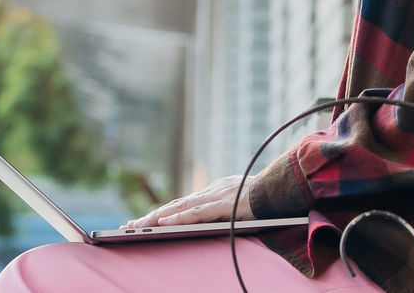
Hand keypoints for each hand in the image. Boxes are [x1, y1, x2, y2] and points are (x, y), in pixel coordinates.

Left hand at [122, 174, 254, 227]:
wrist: (283, 188)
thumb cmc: (267, 198)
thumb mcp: (243, 202)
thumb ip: (229, 207)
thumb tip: (219, 218)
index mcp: (215, 191)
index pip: (184, 202)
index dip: (165, 212)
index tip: (147, 220)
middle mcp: (211, 191)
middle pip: (176, 204)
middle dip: (153, 215)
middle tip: (130, 224)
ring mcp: (216, 196)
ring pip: (181, 208)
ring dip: (158, 217)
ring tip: (139, 225)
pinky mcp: (223, 205)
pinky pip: (197, 213)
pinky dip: (178, 218)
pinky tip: (163, 223)